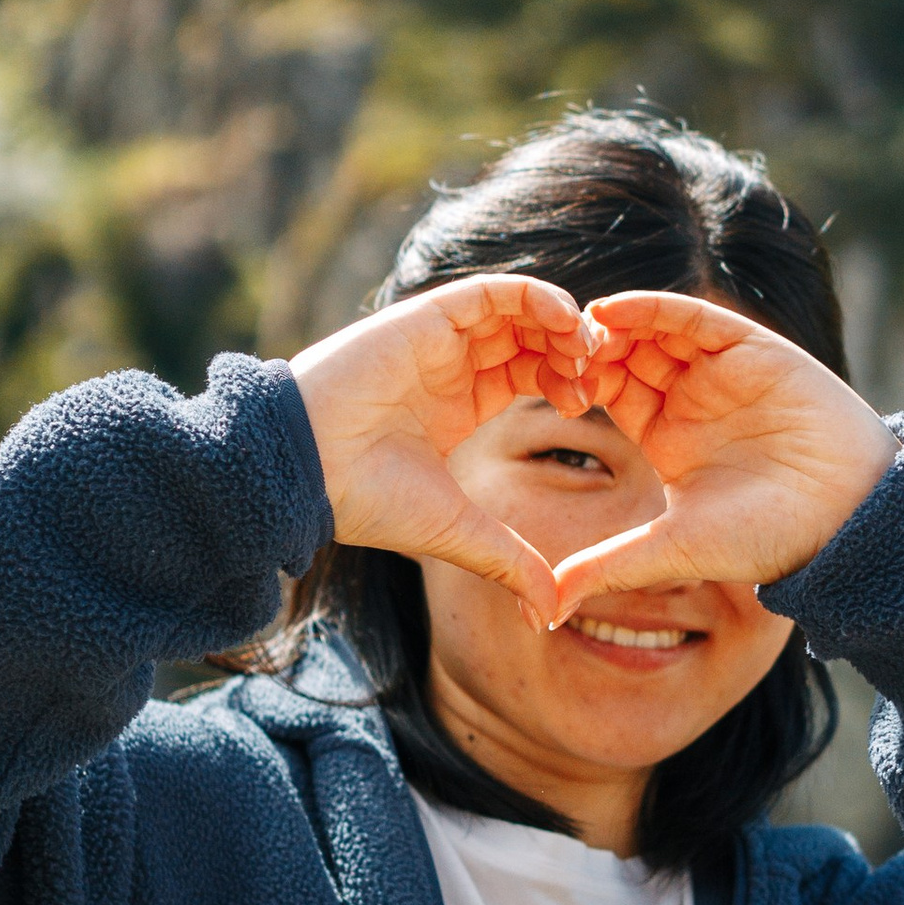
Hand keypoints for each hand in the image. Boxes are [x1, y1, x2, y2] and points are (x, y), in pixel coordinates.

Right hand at [291, 276, 597, 623]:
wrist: (306, 469)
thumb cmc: (366, 500)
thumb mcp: (457, 532)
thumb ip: (508, 561)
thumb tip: (549, 613)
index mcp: (459, 408)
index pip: (528, 377)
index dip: (567, 384)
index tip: (594, 406)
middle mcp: (450, 369)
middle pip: (529, 340)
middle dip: (571, 352)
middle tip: (597, 375)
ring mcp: (438, 340)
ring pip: (517, 311)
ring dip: (560, 323)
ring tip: (584, 351)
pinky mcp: (425, 317)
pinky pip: (492, 290)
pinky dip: (534, 295)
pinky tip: (563, 319)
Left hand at [550, 292, 897, 619]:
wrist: (848, 516)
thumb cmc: (768, 537)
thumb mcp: (674, 548)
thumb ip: (609, 567)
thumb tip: (546, 608)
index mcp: (667, 438)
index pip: (609, 394)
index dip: (577, 387)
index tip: (551, 394)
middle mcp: (690, 398)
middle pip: (625, 355)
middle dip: (590, 351)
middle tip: (557, 354)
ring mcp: (720, 370)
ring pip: (653, 330)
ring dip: (614, 326)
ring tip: (581, 331)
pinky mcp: (751, 348)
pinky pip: (693, 318)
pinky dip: (653, 308)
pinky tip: (613, 310)